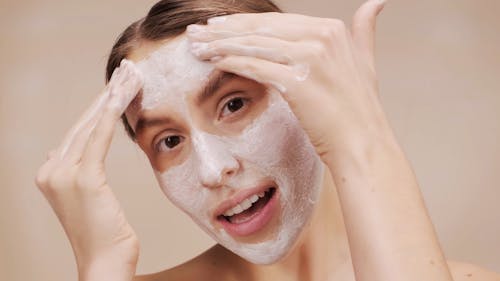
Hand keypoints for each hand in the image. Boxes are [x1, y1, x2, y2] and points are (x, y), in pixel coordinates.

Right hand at [35, 60, 142, 280]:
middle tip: (127, 69)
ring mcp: (62, 173)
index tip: (119, 84)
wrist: (104, 263)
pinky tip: (125, 94)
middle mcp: (51, 169)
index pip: (80, 130)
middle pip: (84, 122)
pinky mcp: (82, 178)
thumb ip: (75, 173)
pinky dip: (112, 113)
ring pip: (92, 124)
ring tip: (132, 74)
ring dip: (114, 96)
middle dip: (107, 92)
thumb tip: (65, 152)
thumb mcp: (88, 198)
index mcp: (51, 172)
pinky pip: (99, 138)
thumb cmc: (105, 234)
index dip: (100, 105)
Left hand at [187, 0, 392, 163]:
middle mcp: (321, 37)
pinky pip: (255, 67)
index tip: (218, 26)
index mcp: (332, 29)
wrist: (363, 144)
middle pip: (260, 30)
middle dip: (223, 31)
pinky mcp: (297, 81)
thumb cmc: (359, 109)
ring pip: (253, 46)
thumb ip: (363, 31)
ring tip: (196, 47)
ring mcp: (310, 58)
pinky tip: (212, 62)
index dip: (243, 23)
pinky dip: (231, 63)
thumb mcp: (365, 62)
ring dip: (219, 45)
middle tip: (195, 33)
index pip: (276, 21)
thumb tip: (376, 2)